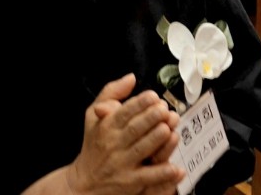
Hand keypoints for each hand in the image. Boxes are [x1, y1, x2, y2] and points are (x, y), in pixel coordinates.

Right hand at [67, 75, 183, 193]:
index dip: (139, 104)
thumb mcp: (93, 116)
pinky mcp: (130, 182)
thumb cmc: (94, 144)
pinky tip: (175, 168)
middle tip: (164, 110)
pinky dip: (162, 173)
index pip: (124, 112)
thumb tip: (131, 78)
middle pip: (134, 129)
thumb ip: (111, 93)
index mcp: (107, 126)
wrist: (85, 181)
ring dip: (156, 140)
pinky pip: (148, 177)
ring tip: (168, 129)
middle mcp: (114, 144)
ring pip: (141, 150)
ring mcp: (122, 163)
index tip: (153, 96)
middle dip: (150, 118)